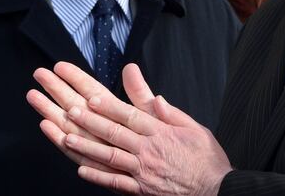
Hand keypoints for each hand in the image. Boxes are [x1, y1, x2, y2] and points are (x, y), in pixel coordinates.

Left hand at [28, 62, 231, 194]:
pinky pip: (115, 182)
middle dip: (91, 121)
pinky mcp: (142, 189)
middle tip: (72, 111)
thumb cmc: (207, 160)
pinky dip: (97, 176)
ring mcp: (143, 171)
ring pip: (110, 156)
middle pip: (115, 133)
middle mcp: (149, 151)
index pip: (130, 116)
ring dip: (87, 146)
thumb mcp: (196, 129)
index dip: (109, 107)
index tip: (92, 98)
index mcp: (161, 133)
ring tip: (68, 136)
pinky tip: (81, 170)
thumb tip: (157, 99)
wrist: (216, 190)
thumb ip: (173, 114)